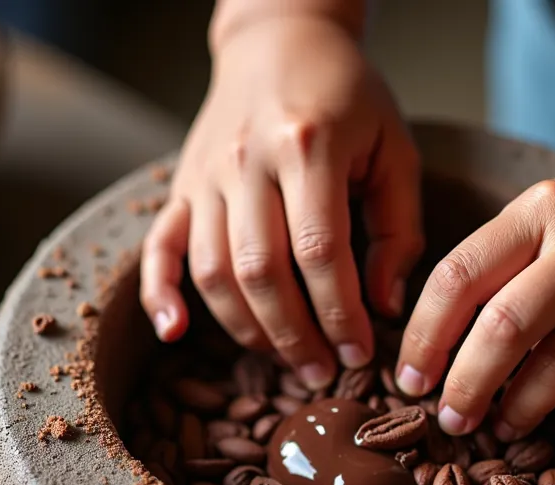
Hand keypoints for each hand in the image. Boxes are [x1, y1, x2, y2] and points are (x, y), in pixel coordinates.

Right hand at [139, 15, 422, 390]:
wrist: (279, 40)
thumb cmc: (348, 97)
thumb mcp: (393, 149)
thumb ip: (397, 229)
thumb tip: (383, 307)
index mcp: (307, 145)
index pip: (320, 251)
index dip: (340, 312)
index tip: (361, 353)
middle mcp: (246, 160)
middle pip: (261, 271)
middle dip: (295, 335)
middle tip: (324, 372)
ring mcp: (205, 174)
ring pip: (211, 271)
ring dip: (246, 329)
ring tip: (284, 359)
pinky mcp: (180, 186)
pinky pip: (157, 247)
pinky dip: (159, 294)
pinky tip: (175, 334)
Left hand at [393, 138, 554, 440]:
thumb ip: (506, 252)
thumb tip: (444, 334)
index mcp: (542, 209)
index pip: (458, 277)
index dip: (424, 337)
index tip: (410, 379)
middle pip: (502, 330)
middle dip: (465, 386)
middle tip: (452, 419)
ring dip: (522, 409)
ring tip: (504, 426)